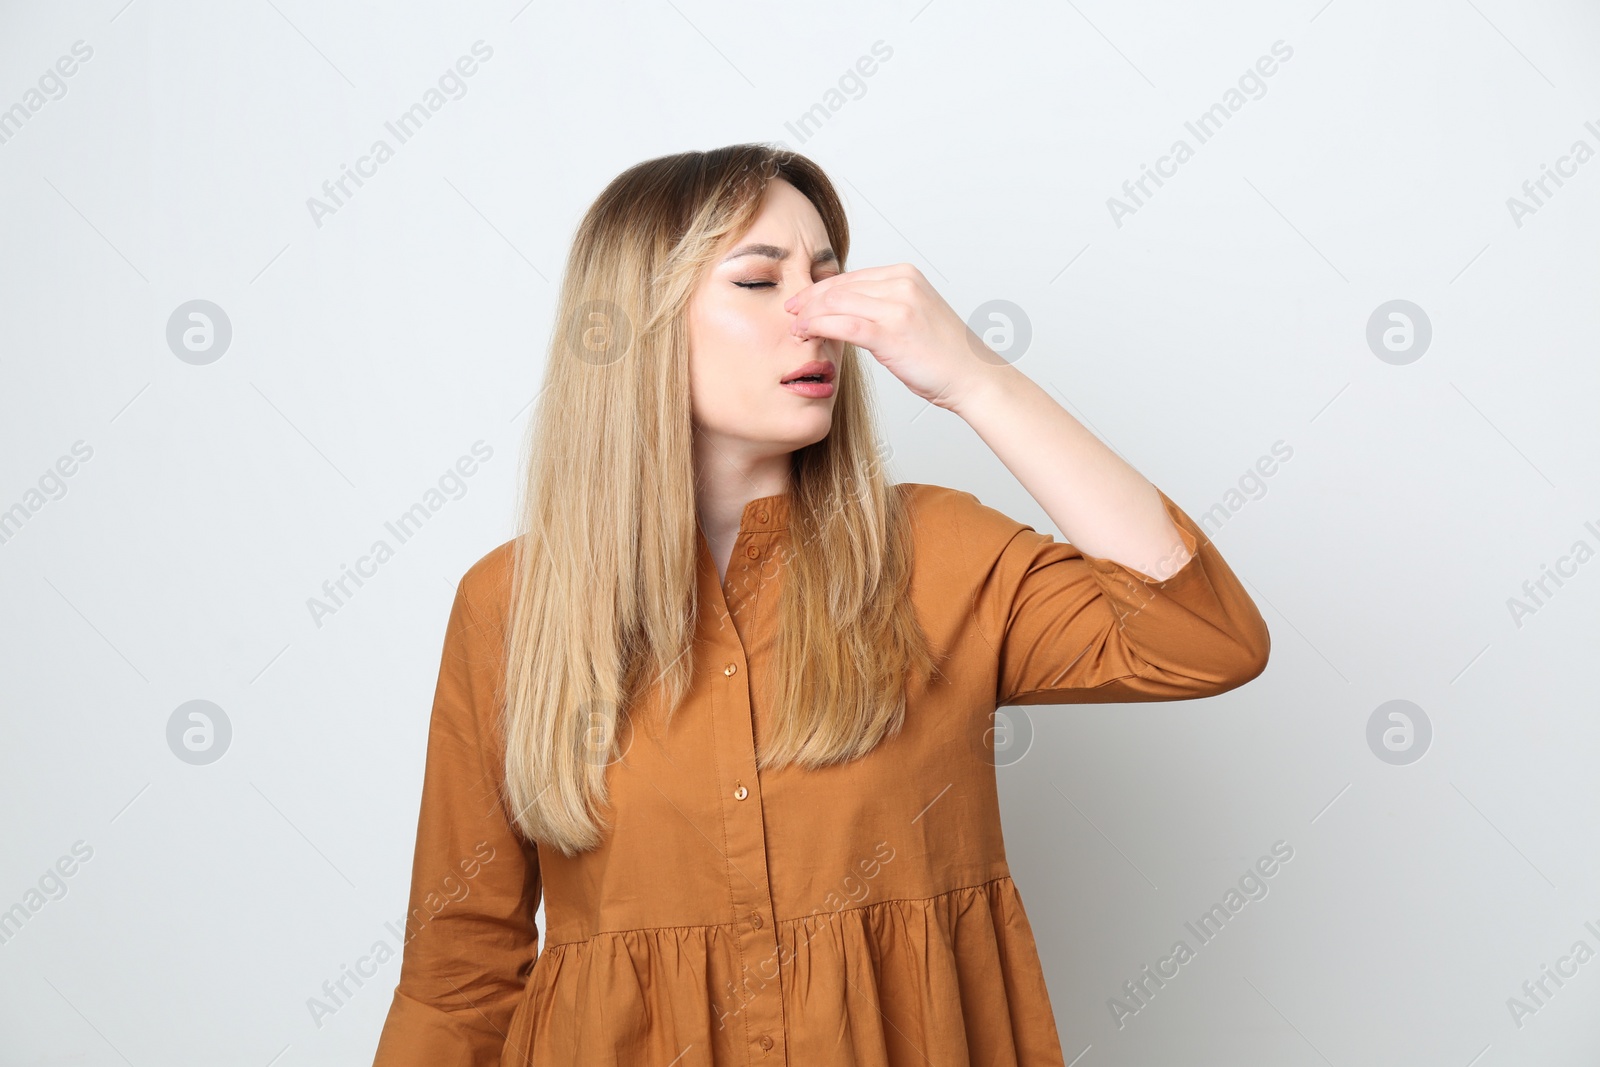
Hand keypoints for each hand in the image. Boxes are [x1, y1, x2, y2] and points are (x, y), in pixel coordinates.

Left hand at [784, 263, 1001, 410]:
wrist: (972, 377)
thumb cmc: (944, 355)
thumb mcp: (913, 316)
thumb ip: (883, 307)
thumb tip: (848, 312)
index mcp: (905, 275)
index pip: (850, 277)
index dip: (820, 290)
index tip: (802, 303)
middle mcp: (901, 284)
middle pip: (839, 286)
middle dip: (808, 300)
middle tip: (789, 313)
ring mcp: (897, 306)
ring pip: (836, 302)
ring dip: (809, 315)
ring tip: (795, 329)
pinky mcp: (891, 331)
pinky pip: (844, 324)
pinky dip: (819, 327)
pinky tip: (807, 334)